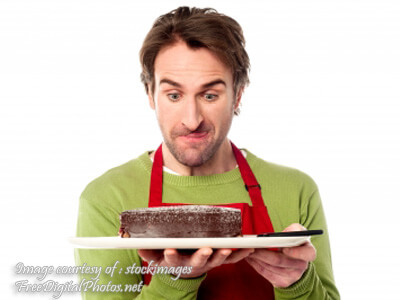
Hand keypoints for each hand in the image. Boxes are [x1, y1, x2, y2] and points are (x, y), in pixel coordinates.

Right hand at [138, 247, 253, 277]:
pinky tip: (249, 248)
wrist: (184, 271)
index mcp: (178, 263)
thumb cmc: (170, 259)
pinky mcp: (219, 260)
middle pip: (198, 261)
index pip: (173, 260)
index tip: (169, 251)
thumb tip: (137, 245)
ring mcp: (208, 263)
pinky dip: (240, 254)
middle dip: (202, 256)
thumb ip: (148, 251)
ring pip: (216, 260)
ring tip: (228, 248)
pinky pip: (232, 259)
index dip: (171, 256)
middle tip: (206, 250)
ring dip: (223, 254)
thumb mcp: (155, 258)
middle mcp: (194, 264)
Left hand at [246, 223, 315, 287]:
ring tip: (247, 250)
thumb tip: (288, 233)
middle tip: (251, 246)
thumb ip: (295, 229)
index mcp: (308, 252)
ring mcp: (292, 276)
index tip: (283, 248)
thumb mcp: (297, 232)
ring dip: (256, 258)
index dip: (295, 252)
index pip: (307, 254)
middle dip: (264, 253)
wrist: (294, 259)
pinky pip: (266, 273)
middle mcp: (302, 266)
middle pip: (281, 261)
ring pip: (270, 267)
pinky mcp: (282, 281)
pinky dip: (255, 264)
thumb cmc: (294, 241)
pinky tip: (249, 257)